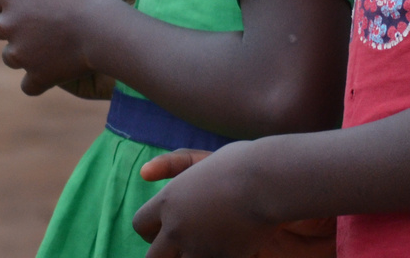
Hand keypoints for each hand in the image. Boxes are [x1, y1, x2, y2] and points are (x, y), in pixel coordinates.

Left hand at [0, 0, 122, 95]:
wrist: (101, 30)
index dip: (6, 2)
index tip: (20, 5)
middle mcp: (8, 24)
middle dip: (9, 29)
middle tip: (30, 29)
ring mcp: (19, 52)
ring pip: (8, 57)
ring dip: (23, 55)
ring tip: (46, 52)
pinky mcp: (35, 76)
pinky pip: (28, 85)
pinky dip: (38, 81)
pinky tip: (51, 75)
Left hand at [133, 140, 279, 257]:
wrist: (268, 182)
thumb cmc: (240, 165)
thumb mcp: (202, 161)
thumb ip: (175, 167)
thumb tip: (144, 174)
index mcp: (168, 201)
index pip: (140, 225)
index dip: (150, 230)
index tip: (162, 231)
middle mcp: (176, 228)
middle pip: (153, 257)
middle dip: (163, 254)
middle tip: (178, 249)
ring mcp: (197, 248)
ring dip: (191, 257)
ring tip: (205, 247)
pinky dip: (216, 257)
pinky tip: (228, 248)